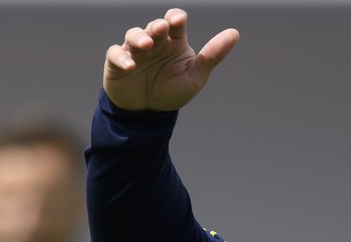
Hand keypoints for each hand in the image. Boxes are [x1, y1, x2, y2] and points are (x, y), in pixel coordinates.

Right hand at [104, 8, 239, 111]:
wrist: (149, 114)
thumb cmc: (173, 91)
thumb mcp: (195, 76)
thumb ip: (212, 56)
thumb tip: (234, 33)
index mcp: (174, 42)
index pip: (174, 21)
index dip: (175, 18)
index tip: (177, 21)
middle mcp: (154, 42)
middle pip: (154, 26)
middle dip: (157, 26)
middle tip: (161, 29)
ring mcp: (134, 51)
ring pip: (134, 35)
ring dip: (139, 37)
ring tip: (146, 45)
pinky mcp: (117, 63)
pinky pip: (115, 54)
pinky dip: (121, 57)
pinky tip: (130, 65)